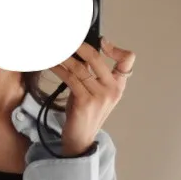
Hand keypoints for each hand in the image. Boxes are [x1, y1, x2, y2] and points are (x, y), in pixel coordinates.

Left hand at [50, 39, 135, 156]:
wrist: (80, 139)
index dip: (116, 48)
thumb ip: (91, 74)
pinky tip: (52, 65)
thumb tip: (79, 52)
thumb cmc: (83, 114)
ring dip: (64, 57)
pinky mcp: (85, 102)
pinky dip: (59, 69)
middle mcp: (112, 89)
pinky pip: (71, 79)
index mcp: (118, 86)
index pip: (128, 60)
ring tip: (55, 51)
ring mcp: (99, 96)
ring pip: (80, 68)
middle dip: (79, 46)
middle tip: (67, 40)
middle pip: (97, 58)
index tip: (102, 42)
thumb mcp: (92, 92)